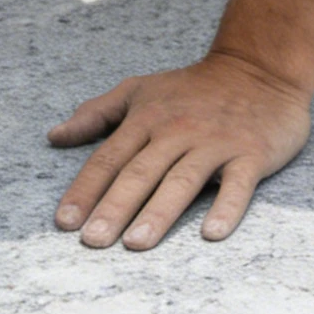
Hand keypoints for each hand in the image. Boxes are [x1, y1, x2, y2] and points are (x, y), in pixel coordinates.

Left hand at [48, 52, 312, 248]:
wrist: (260, 70)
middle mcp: (176, 133)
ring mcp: (215, 144)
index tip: (64, 222)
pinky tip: (212, 233)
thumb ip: (94, 114)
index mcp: (145, 120)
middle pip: (139, 174)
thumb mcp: (137, 90)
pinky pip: (239, 185)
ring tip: (136, 243)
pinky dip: (227, 207)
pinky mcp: (252, 154)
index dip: (84, 190)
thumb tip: (54, 137)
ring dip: (158, 213)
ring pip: (181, 182)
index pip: (107, 160)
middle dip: (113, 208)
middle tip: (92, 241)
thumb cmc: (191, 88)